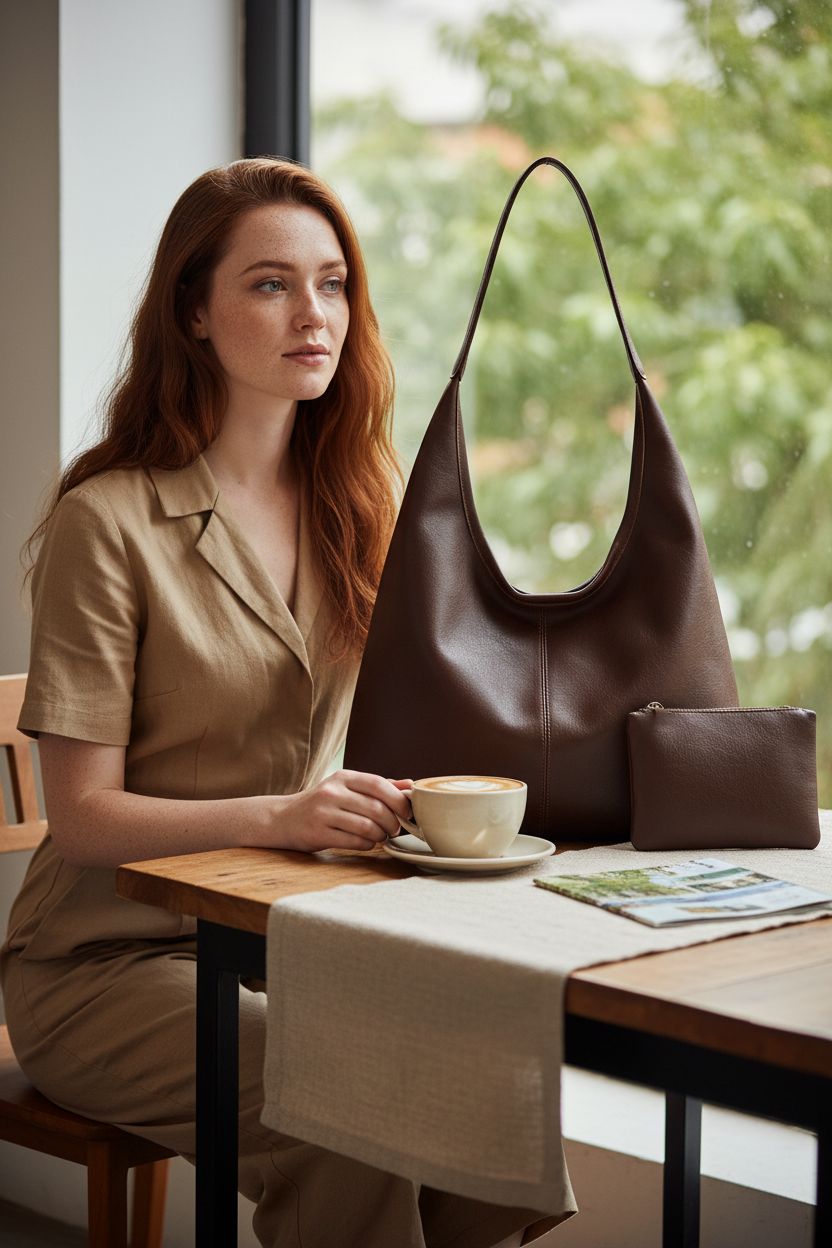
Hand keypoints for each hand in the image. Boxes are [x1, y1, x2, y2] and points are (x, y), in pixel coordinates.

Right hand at [265, 770, 413, 852]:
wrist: (282, 819)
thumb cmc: (322, 804)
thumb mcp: (345, 788)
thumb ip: (376, 787)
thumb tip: (410, 785)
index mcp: (343, 777)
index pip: (378, 784)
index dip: (398, 800)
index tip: (407, 813)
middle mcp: (332, 792)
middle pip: (376, 808)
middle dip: (393, 822)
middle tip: (395, 829)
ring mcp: (324, 813)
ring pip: (367, 827)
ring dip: (381, 835)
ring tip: (381, 836)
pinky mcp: (318, 833)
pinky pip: (354, 842)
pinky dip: (367, 845)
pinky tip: (366, 843)